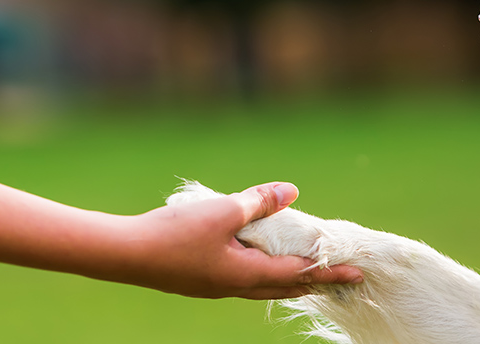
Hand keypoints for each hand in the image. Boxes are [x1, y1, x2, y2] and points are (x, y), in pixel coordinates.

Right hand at [126, 182, 363, 298]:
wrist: (123, 254)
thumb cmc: (174, 233)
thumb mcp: (223, 211)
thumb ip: (259, 201)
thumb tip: (291, 191)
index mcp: (245, 275)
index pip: (299, 275)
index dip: (329, 272)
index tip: (357, 274)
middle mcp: (235, 287)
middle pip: (285, 288)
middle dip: (315, 282)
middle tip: (340, 279)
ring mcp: (216, 286)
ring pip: (263, 286)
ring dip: (289, 279)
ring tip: (307, 272)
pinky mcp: (202, 280)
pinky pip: (244, 279)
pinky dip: (263, 272)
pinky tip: (259, 260)